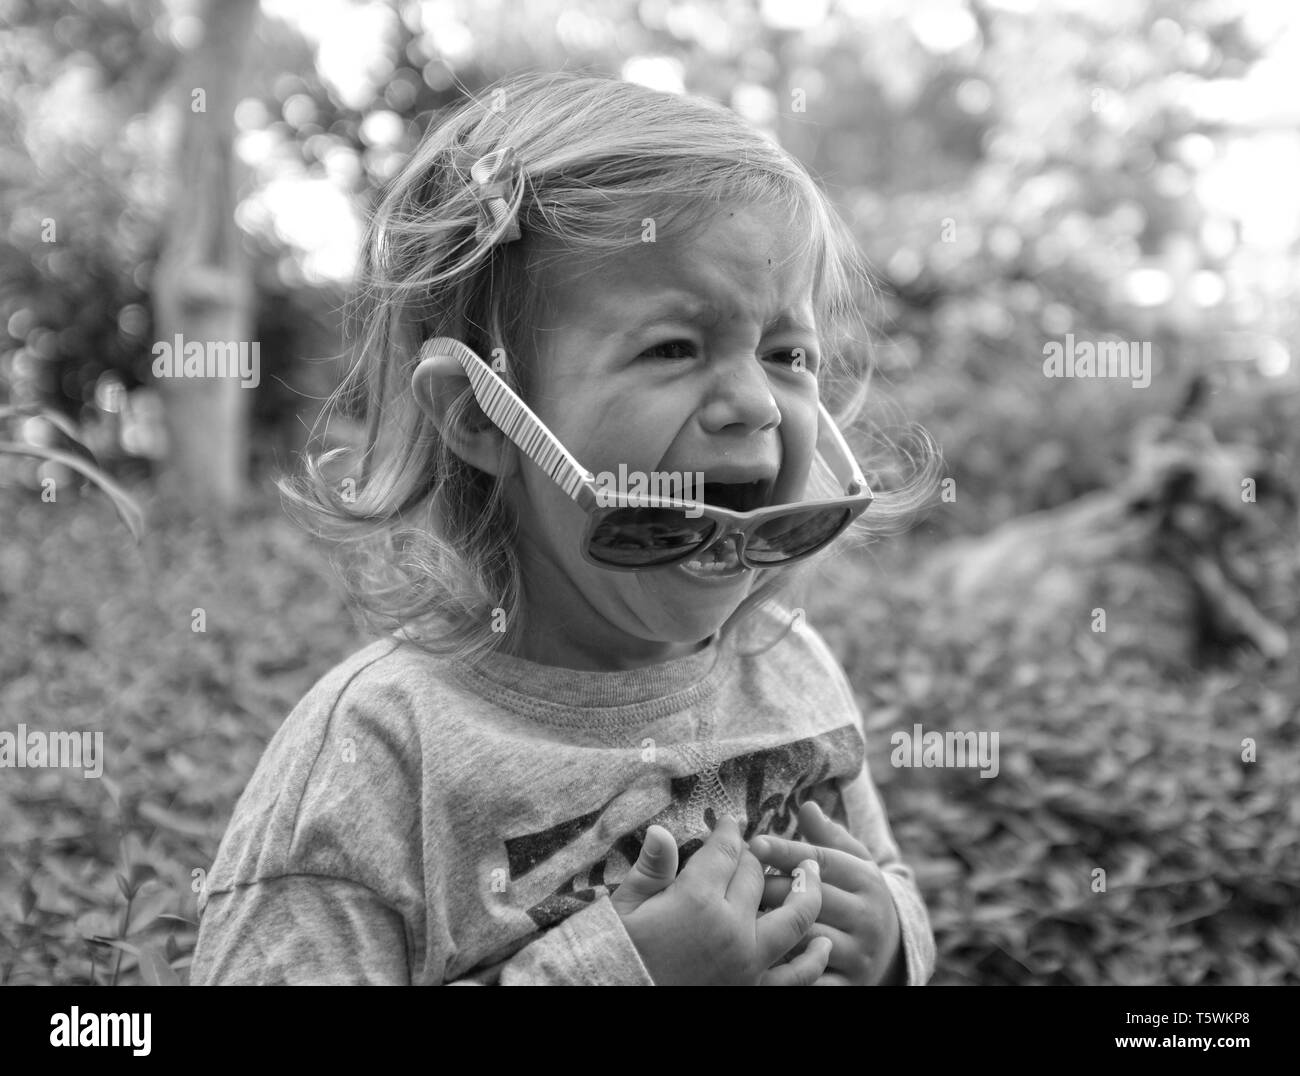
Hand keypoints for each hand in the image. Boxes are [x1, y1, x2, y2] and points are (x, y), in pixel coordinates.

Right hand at [611, 815, 831, 984]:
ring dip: (808, 892)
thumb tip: (660, 830)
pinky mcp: (754, 990)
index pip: (725, 851)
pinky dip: (814, 959)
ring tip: (813, 873)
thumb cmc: (620, 952)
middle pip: (756, 876)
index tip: (730, 822)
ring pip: (794, 918)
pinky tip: (825, 943)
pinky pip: (796, 975)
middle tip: (755, 849)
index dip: (728, 831)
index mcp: (697, 899)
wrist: (619, 996)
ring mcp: (748, 962)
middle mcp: (730, 927)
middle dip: (756, 857)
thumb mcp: (626, 907)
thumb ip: (651, 868)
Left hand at [750, 801, 904, 984]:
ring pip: (810, 938)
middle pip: (812, 899)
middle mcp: (867, 916)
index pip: (822, 861)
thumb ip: (827, 836)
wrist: (894, 950)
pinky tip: (760, 957)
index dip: (786, 851)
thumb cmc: (856, 894)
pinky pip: (814, 976)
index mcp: (866, 880)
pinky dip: (787, 967)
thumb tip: (806, 806)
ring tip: (741, 918)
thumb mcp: (852, 861)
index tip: (754, 843)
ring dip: (775, 928)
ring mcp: (860, 953)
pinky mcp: (850, 984)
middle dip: (772, 889)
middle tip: (735, 882)